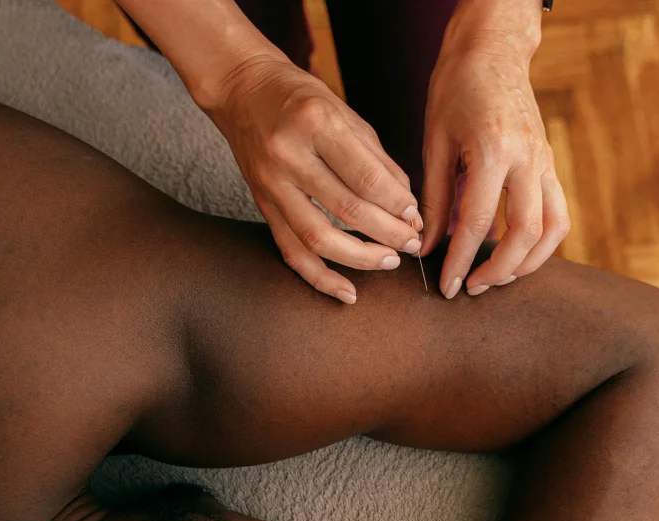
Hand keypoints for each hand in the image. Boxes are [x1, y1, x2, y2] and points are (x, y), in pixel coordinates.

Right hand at [210, 55, 422, 303]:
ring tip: (389, 261)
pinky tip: (348, 292)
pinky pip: (291, 251)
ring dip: (360, 258)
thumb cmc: (301, 98)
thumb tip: (409, 206)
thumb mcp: (345, 113)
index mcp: (316, 123)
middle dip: (388, 232)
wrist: (242, 90)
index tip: (417, 216)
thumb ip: (377, 159)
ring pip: (319, 238)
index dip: (397, 203)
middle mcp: (289, 155)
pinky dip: (320, 277)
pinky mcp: (262, 205)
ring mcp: (271, 184)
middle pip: (347, 209)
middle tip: (412, 243)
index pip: (365, 176)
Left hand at [420, 36, 569, 298]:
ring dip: (527, 263)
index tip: (446, 286)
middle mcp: (528, 158)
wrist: (493, 50)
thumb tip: (426, 247)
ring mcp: (546, 161)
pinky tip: (514, 254)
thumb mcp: (435, 142)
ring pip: (554, 229)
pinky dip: (541, 243)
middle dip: (498, 271)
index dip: (460, 261)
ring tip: (496, 278)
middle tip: (470, 289)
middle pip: (525, 234)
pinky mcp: (551, 164)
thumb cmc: (456, 89)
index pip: (478, 223)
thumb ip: (434, 199)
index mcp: (493, 150)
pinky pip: (558, 214)